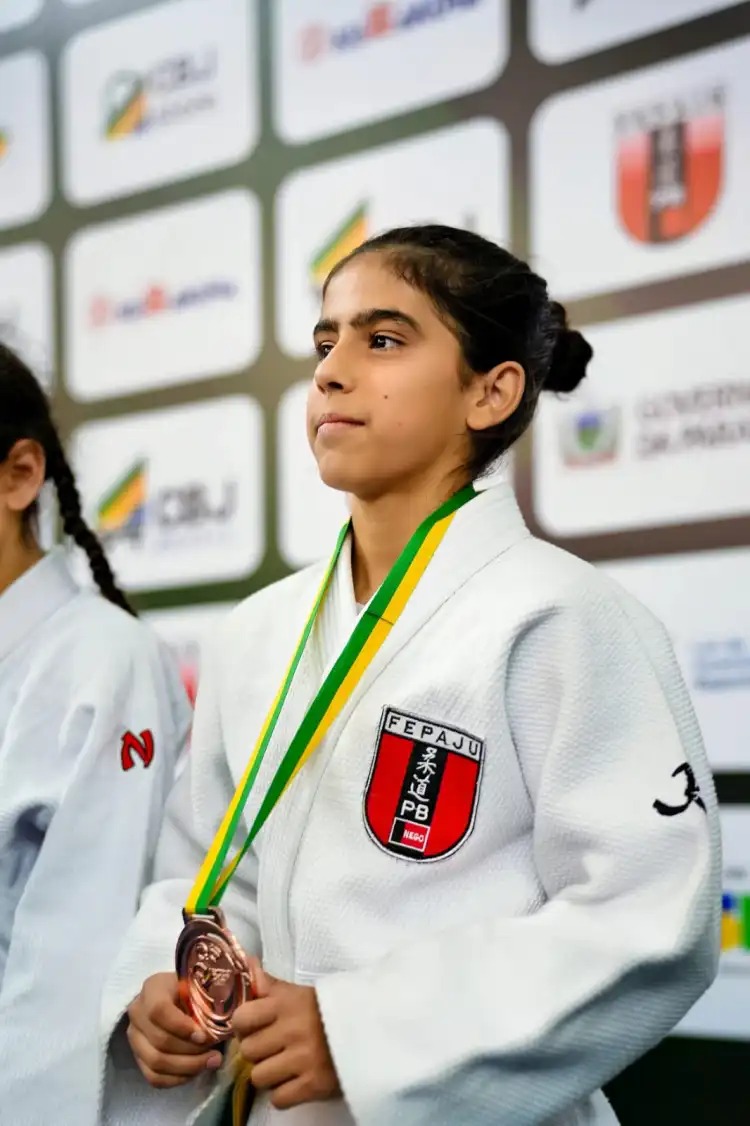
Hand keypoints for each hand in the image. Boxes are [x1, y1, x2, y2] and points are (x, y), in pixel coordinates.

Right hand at [127, 972, 223, 1088]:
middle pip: (159, 1041)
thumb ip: (210, 997)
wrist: (176, 996)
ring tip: (211, 1062)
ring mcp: (135, 1037)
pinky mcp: (138, 1057)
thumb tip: (230, 1022)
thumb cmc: (192, 989)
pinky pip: (154, 1077)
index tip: (204, 1035)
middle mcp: (137, 1012)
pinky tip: (196, 1072)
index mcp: (153, 988)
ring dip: (187, 1067)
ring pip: (156, 1062)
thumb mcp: (199, 985)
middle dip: (191, 1052)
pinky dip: (177, 1079)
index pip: (159, 1010)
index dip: (181, 1027)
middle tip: (216, 1053)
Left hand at [231, 958, 340, 1109]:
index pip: (242, 1018)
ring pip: (259, 1078)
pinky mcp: (313, 1085)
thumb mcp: (299, 992)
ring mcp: (302, 1059)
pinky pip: (278, 1100)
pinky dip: (284, 1093)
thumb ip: (270, 984)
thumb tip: (248, 964)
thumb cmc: (327, 1009)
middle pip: (248, 1051)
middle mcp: (291, 1030)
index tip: (255, 1027)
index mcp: (285, 1004)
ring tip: (285, 1065)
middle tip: (273, 1047)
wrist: (368, 1028)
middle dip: (258, 1051)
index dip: (244, 1025)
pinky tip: (295, 1080)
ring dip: (269, 1074)